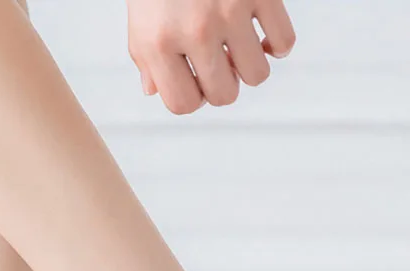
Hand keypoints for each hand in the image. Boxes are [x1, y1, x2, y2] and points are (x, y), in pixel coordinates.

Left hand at [127, 0, 295, 114]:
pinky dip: (277, 46)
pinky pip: (284, 42)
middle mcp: (195, 31)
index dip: (193, 98)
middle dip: (223, 86)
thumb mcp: (140, 18)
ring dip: (249, 68)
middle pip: (223, 95)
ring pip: (257, 75)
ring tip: (239, 50)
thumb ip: (146, 60)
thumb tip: (155, 92)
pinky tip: (264, 38)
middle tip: (219, 65)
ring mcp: (230, 11)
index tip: (196, 82)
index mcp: (158, 44)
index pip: (183, 104)